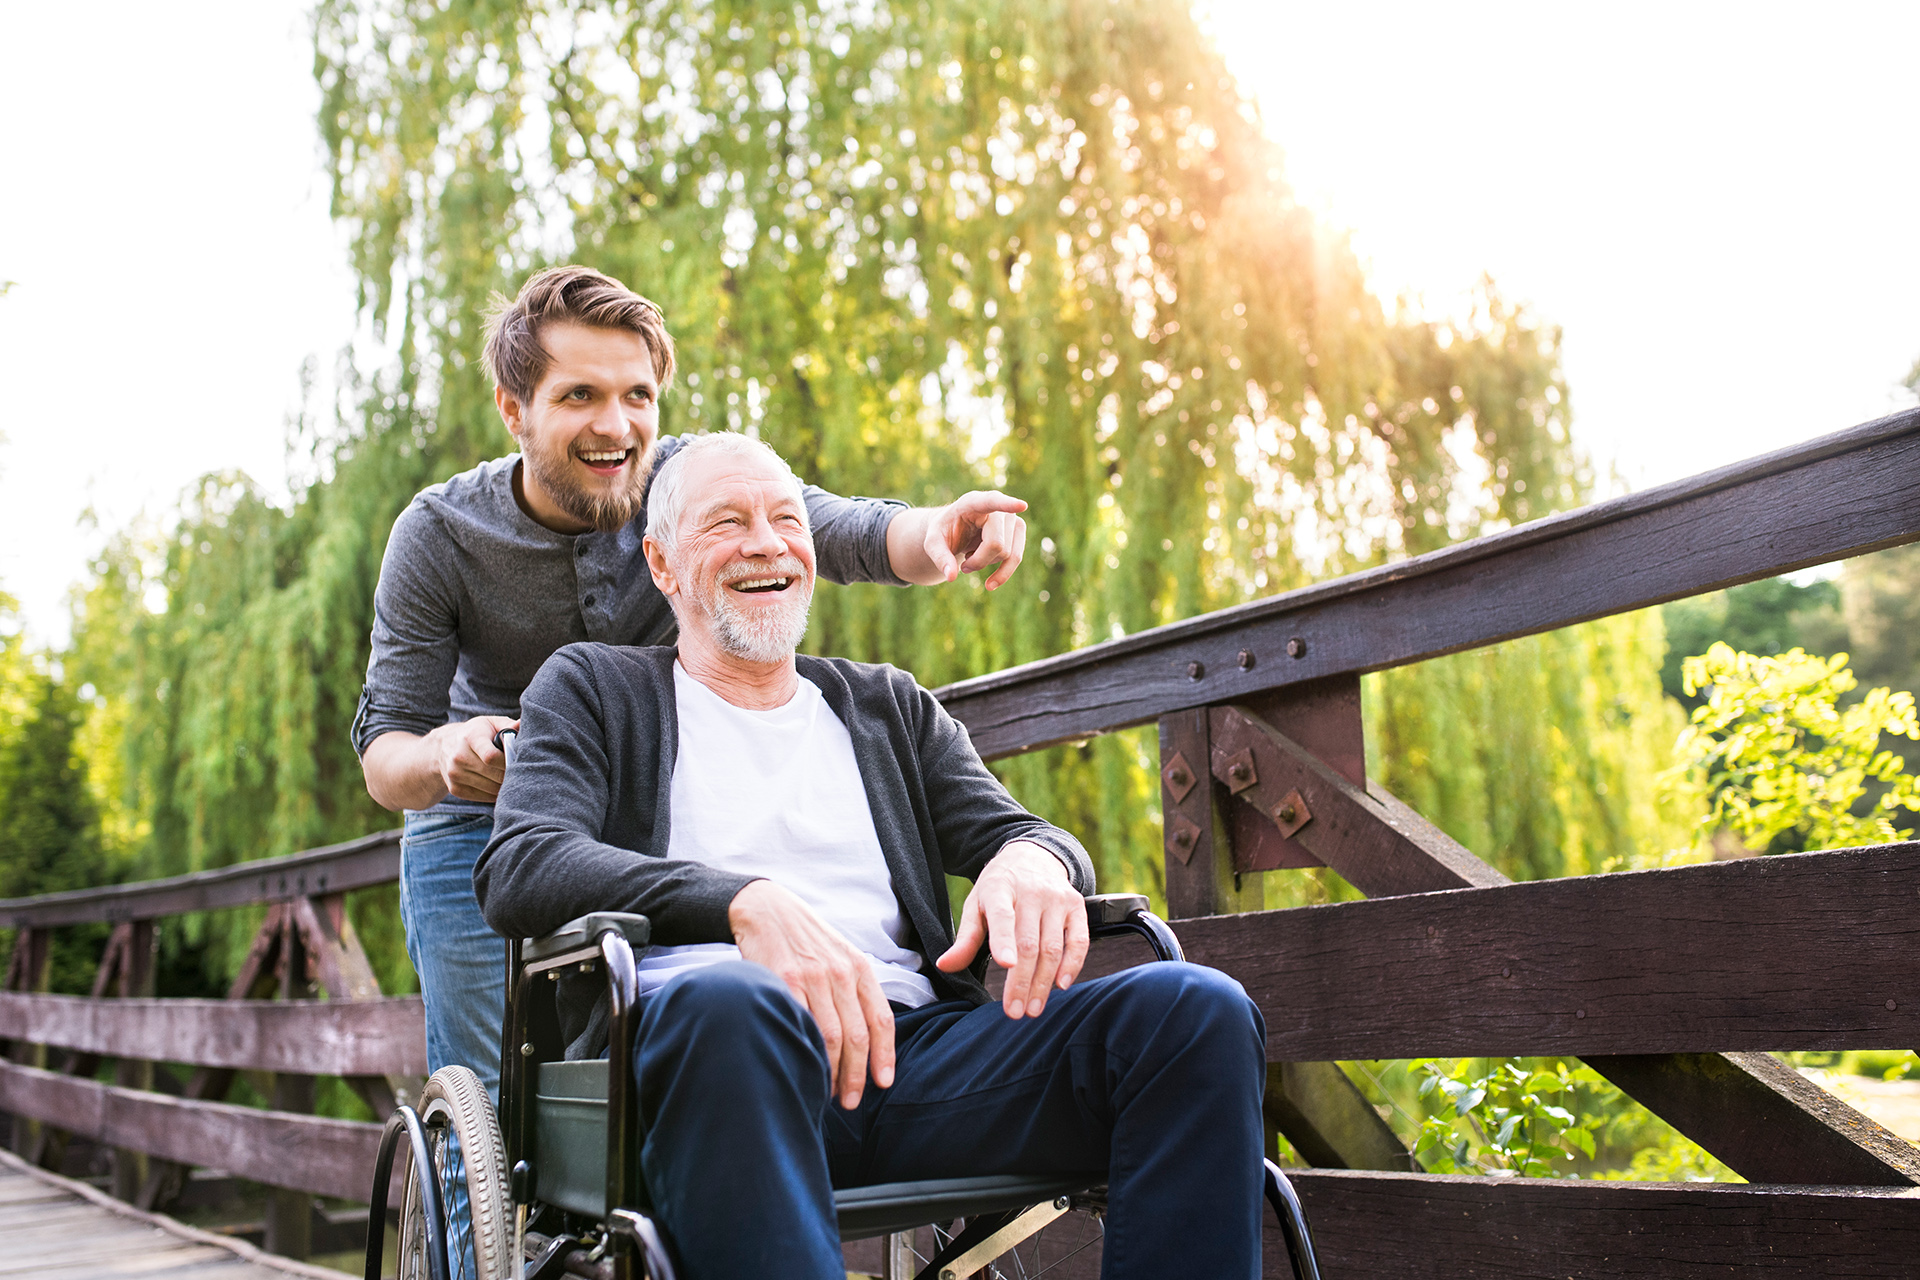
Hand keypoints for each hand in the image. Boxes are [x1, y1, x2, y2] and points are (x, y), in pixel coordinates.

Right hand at [427, 715, 518, 802]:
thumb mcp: (490, 723)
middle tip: (520, 770)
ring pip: (491, 788)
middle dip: (510, 774)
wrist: (443, 747)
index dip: (508, 761)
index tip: (517, 759)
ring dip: (504, 785)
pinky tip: (498, 783)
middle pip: (494, 774)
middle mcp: (459, 757)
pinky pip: (484, 797)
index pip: (491, 756)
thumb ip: (508, 725)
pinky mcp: (456, 789)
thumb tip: (522, 724)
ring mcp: (455, 774)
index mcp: (471, 737)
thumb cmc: (476, 733)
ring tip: (510, 776)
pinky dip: (495, 793)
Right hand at [729, 880, 895, 1108]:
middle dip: (857, 1075)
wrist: (767, 910)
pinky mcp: (783, 982)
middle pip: (857, 1035)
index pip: (881, 1019)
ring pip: (830, 1037)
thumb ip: (854, 989)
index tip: (884, 1082)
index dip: (885, 1055)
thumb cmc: (805, 939)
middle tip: (852, 1101)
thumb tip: (867, 1036)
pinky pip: (800, 1026)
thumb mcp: (840, 955)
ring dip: (832, 1072)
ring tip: (829, 1093)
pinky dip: (806, 1053)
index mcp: (858, 967)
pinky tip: (805, 1068)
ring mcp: (812, 978)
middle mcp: (839, 973)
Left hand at [920, 491, 1028, 589]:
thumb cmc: (944, 532)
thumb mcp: (932, 543)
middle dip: (978, 561)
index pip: (991, 501)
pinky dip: (1003, 574)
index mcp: (972, 502)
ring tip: (970, 561)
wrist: (956, 530)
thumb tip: (951, 576)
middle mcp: (996, 507)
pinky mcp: (1018, 530)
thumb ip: (939, 557)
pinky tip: (990, 582)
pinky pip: (1016, 558)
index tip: (1022, 506)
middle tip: (963, 565)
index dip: (1007, 504)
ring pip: (1007, 553)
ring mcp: (1011, 517)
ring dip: (986, 565)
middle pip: (996, 543)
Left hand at [935, 841, 1086, 1018]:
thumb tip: (945, 966)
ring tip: (1033, 1007)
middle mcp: (1031, 892)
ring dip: (1043, 982)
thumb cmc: (999, 888)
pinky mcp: (1076, 906)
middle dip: (1021, 981)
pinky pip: (1079, 940)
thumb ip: (965, 938)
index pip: (1003, 917)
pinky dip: (1073, 965)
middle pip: (1029, 943)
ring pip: (1053, 947)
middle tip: (1014, 1012)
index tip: (1006, 965)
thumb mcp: (976, 904)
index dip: (1004, 942)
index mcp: (999, 889)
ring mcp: (1057, 899)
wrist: (1032, 856)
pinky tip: (1061, 985)